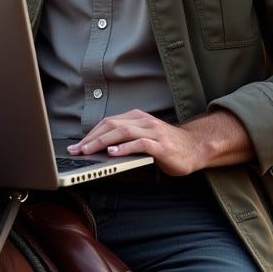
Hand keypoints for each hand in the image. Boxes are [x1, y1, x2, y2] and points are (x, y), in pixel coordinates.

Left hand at [67, 108, 254, 175]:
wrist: (196, 148)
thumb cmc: (168, 146)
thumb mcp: (144, 138)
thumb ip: (126, 140)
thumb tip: (101, 150)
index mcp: (137, 118)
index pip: (108, 122)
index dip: (90, 134)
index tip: (76, 146)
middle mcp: (143, 121)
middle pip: (111, 125)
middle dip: (90, 138)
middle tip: (76, 151)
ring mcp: (152, 132)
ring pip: (122, 132)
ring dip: (102, 142)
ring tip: (88, 151)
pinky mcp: (161, 145)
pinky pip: (140, 144)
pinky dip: (124, 148)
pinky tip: (113, 153)